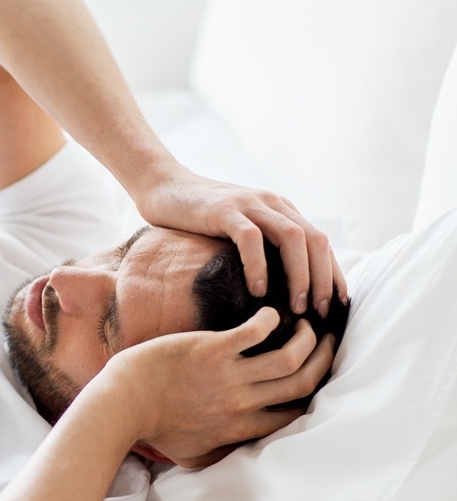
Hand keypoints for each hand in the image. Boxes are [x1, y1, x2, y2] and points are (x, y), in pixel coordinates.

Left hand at [103, 307, 336, 467]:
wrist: (121, 404)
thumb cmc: (152, 428)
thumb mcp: (191, 456)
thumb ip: (219, 456)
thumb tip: (234, 458)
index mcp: (241, 428)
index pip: (294, 415)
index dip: (313, 395)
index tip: (316, 378)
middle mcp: (242, 403)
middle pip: (302, 383)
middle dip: (325, 361)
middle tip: (329, 343)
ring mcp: (228, 376)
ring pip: (290, 356)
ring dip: (306, 337)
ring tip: (307, 324)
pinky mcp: (212, 350)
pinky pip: (256, 331)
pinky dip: (270, 319)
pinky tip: (270, 313)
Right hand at [134, 165, 348, 317]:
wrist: (164, 186)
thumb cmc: (198, 217)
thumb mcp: (239, 229)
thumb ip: (261, 246)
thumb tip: (280, 289)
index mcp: (281, 210)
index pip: (320, 243)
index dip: (333, 274)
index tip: (337, 306)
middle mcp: (273, 204)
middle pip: (315, 241)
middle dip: (323, 279)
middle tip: (321, 313)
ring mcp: (250, 205)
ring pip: (292, 238)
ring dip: (299, 276)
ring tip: (295, 307)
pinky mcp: (225, 210)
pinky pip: (251, 239)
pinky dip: (259, 266)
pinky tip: (257, 290)